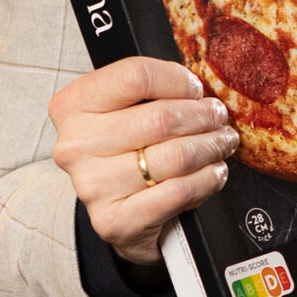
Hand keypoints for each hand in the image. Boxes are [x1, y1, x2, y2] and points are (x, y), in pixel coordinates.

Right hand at [48, 57, 237, 264]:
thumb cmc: (127, 151)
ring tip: (222, 143)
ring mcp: (93, 185)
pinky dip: (208, 179)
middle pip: (163, 118)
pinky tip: (214, 172)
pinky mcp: (115, 220)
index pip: (137, 76)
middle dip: (205, 116)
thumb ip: (153, 92)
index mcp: (73, 106)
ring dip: (212, 147)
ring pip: (177, 156)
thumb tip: (201, 86)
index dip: (179, 80)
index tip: (196, 90)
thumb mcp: (127, 111)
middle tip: (219, 118)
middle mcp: (76, 145)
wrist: (117, 212)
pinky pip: (179, 191)